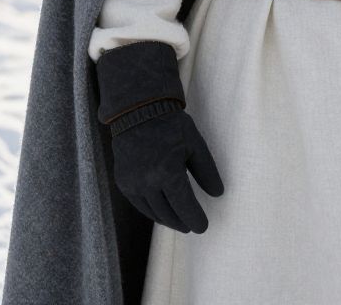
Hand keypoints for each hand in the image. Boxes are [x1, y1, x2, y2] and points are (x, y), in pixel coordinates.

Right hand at [111, 104, 224, 232]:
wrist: (138, 112)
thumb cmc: (171, 126)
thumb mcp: (195, 144)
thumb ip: (206, 171)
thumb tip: (218, 194)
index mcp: (168, 172)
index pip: (184, 206)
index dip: (195, 219)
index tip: (203, 227)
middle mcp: (147, 182)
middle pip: (168, 213)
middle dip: (182, 221)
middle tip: (192, 226)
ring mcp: (133, 184)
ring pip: (153, 212)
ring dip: (168, 219)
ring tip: (179, 222)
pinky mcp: (123, 183)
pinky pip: (140, 205)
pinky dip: (153, 211)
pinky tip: (162, 211)